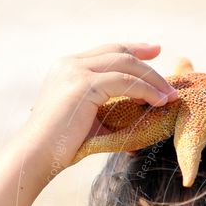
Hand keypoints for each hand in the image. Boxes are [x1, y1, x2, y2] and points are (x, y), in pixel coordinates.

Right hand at [26, 42, 178, 174]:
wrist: (36, 155)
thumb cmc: (61, 146)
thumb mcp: (90, 121)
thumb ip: (111, 111)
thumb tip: (142, 120)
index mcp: (67, 67)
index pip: (107, 51)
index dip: (133, 49)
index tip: (155, 51)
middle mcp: (70, 64)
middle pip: (119, 52)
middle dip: (148, 59)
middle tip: (169, 71)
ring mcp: (75, 71)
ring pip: (125, 64)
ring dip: (152, 79)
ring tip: (170, 96)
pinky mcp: (83, 85)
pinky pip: (125, 81)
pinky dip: (146, 90)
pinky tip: (158, 101)